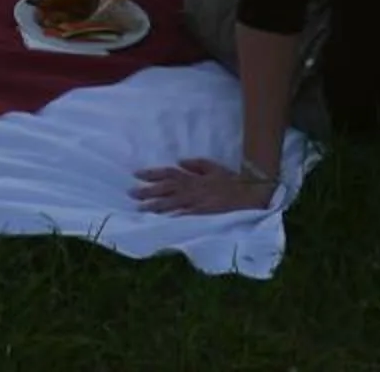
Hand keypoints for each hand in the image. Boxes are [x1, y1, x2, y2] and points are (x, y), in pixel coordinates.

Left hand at [130, 156, 275, 215]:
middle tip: (131, 193)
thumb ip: (196, 164)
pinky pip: (185, 215)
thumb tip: (179, 161)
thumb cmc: (232, 181)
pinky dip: (173, 216)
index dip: (153, 173)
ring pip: (172, 202)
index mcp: (194, 177)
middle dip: (148, 190)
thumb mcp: (214, 167)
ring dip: (155, 205)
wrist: (249, 194)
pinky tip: (161, 219)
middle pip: (166, 188)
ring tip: (139, 208)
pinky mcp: (203, 214)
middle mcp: (193, 188)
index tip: (137, 174)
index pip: (169, 173)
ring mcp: (197, 202)